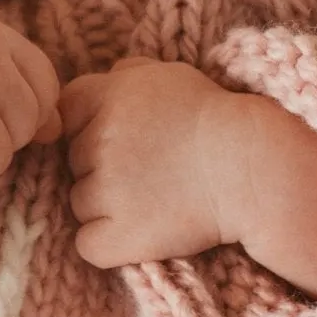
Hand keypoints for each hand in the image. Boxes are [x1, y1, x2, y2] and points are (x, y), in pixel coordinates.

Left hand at [62, 57, 234, 268]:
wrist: (251, 170)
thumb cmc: (217, 120)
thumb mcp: (172, 76)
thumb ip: (129, 72)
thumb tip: (110, 77)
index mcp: (105, 95)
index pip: (66, 113)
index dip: (90, 126)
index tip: (124, 138)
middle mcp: (97, 139)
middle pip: (73, 161)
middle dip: (101, 166)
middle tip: (149, 170)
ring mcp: (105, 189)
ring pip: (80, 203)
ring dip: (106, 206)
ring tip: (155, 199)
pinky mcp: (118, 234)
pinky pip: (89, 244)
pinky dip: (110, 244)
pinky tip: (142, 231)